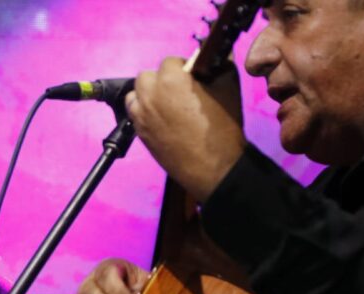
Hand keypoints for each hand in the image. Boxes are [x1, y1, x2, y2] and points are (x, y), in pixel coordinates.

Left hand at [126, 57, 246, 201]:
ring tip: (166, 105)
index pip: (170, 61)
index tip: (192, 78)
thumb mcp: (228, 85)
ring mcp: (141, 115)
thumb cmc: (223, 125)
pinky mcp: (139, 132)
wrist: (214, 167)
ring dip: (148, 95)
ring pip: (136, 95)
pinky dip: (144, 113)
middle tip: (178, 92)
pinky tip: (161, 120)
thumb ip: (217, 63)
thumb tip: (211, 56)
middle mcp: (150, 94)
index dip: (183, 68)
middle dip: (161, 80)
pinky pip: (135, 114)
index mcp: (171, 79)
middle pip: (147, 76)